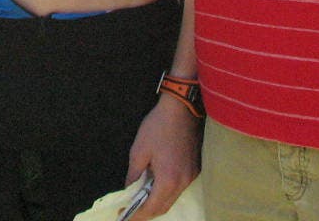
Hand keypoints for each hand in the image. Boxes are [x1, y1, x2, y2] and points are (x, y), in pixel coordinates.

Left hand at [123, 95, 200, 219]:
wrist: (181, 108)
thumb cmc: (158, 127)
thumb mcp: (139, 150)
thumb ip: (134, 175)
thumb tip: (129, 190)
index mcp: (168, 180)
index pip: (151, 208)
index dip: (137, 215)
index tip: (123, 216)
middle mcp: (183, 183)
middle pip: (163, 207)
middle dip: (146, 213)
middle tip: (130, 211)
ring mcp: (191, 176)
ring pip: (172, 199)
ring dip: (156, 203)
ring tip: (140, 201)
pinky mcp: (194, 169)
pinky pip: (179, 189)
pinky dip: (166, 193)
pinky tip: (155, 187)